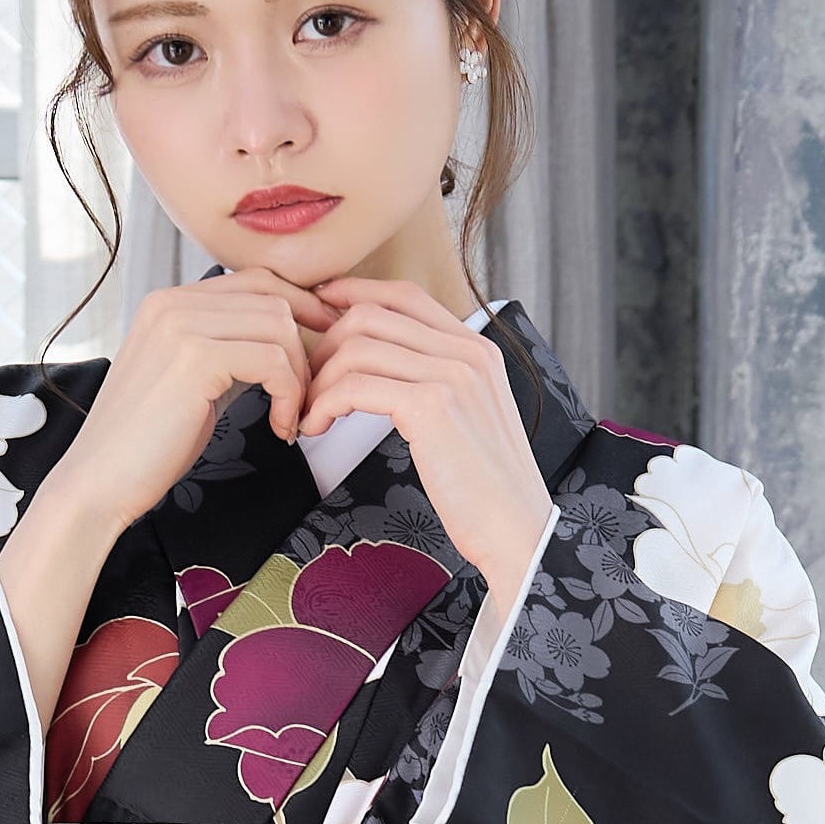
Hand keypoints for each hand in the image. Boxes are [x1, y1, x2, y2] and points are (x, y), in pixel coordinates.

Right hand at [46, 271, 321, 533]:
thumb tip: (282, 346)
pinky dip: (288, 396)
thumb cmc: (146, 445)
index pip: (256, 280)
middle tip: (306, 397)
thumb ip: (228, 352)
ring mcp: (181, 325)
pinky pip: (273, 359)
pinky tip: (279, 428)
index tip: (322, 348)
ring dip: (299, 376)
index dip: (300, 309)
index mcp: (169, 302)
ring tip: (289, 417)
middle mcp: (173, 302)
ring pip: (279, 326)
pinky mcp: (195, 358)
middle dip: (304, 348)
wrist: (100, 481)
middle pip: (274, 298)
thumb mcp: (192, 382)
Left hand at [299, 279, 556, 598]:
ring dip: (319, 380)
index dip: (354, 294)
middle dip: (325, 345)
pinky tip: (317, 428)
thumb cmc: (486, 488)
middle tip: (307, 384)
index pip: (404, 295)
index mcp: (477, 348)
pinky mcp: (432, 407)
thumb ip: (438, 382)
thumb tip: (386, 368)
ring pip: (357, 347)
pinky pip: (356, 385)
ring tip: (309, 414)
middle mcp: (466, 351)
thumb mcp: (468, 418)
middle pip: (372, 315)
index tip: (318, 314)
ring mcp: (451, 375)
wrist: (516, 529)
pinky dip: (325, 404)